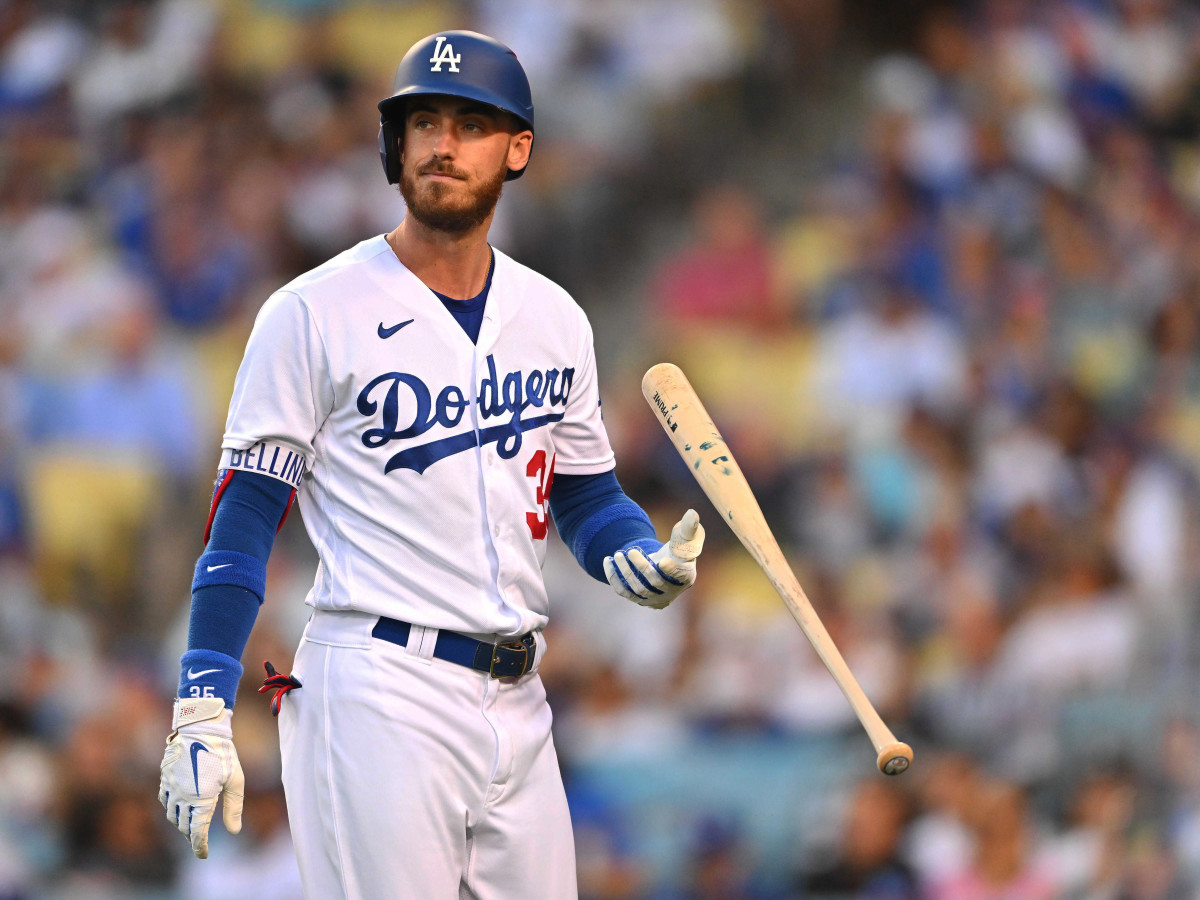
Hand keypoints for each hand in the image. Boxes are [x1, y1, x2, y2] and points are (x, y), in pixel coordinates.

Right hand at [158, 697, 243, 858]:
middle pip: (184, 825)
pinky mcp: (165, 778)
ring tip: (190, 825)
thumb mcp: (235, 780)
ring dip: (180, 823)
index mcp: (201, 799)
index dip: (200, 846)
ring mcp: (171, 787)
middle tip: (200, 839)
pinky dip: (171, 809)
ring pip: (172, 815)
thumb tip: (235, 832)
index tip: (203, 855)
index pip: (197, 832)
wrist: (201, 728)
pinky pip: (164, 800)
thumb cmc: (223, 753)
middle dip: (192, 835)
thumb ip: (234, 807)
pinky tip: (179, 807)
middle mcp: (182, 796)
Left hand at [604, 509, 704, 608]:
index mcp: (686, 576)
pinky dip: (614, 578)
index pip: (680, 575)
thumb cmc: (679, 549)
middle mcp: (671, 592)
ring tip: (617, 554)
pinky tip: (608, 561)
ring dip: (625, 572)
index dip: (672, 570)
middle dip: (641, 567)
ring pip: (637, 589)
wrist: (666, 565)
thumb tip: (692, 513)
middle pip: (655, 582)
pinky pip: (624, 592)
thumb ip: (689, 527)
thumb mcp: (686, 538)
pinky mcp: (639, 600)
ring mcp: (654, 599)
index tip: (663, 561)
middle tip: (630, 551)